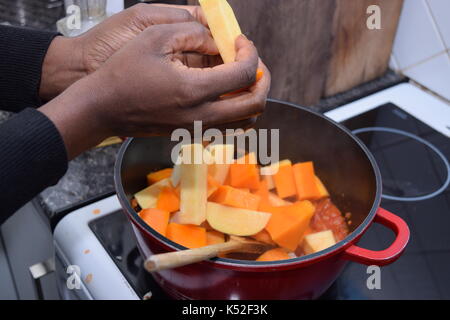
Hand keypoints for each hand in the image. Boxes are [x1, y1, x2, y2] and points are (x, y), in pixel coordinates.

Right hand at [39, 22, 270, 158]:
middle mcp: (201, 116)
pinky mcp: (191, 134)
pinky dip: (238, 110)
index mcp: (193, 90)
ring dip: (253, 97)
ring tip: (243, 77)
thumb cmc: (123, 71)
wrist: (102, 109)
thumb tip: (219, 40)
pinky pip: (229, 127)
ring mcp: (197, 129)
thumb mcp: (155, 36)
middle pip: (255, 104)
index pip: (245, 73)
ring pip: (246, 121)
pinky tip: (225, 92)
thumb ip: (193, 32)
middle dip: (263, 78)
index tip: (241, 41)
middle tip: (253, 61)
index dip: (250, 52)